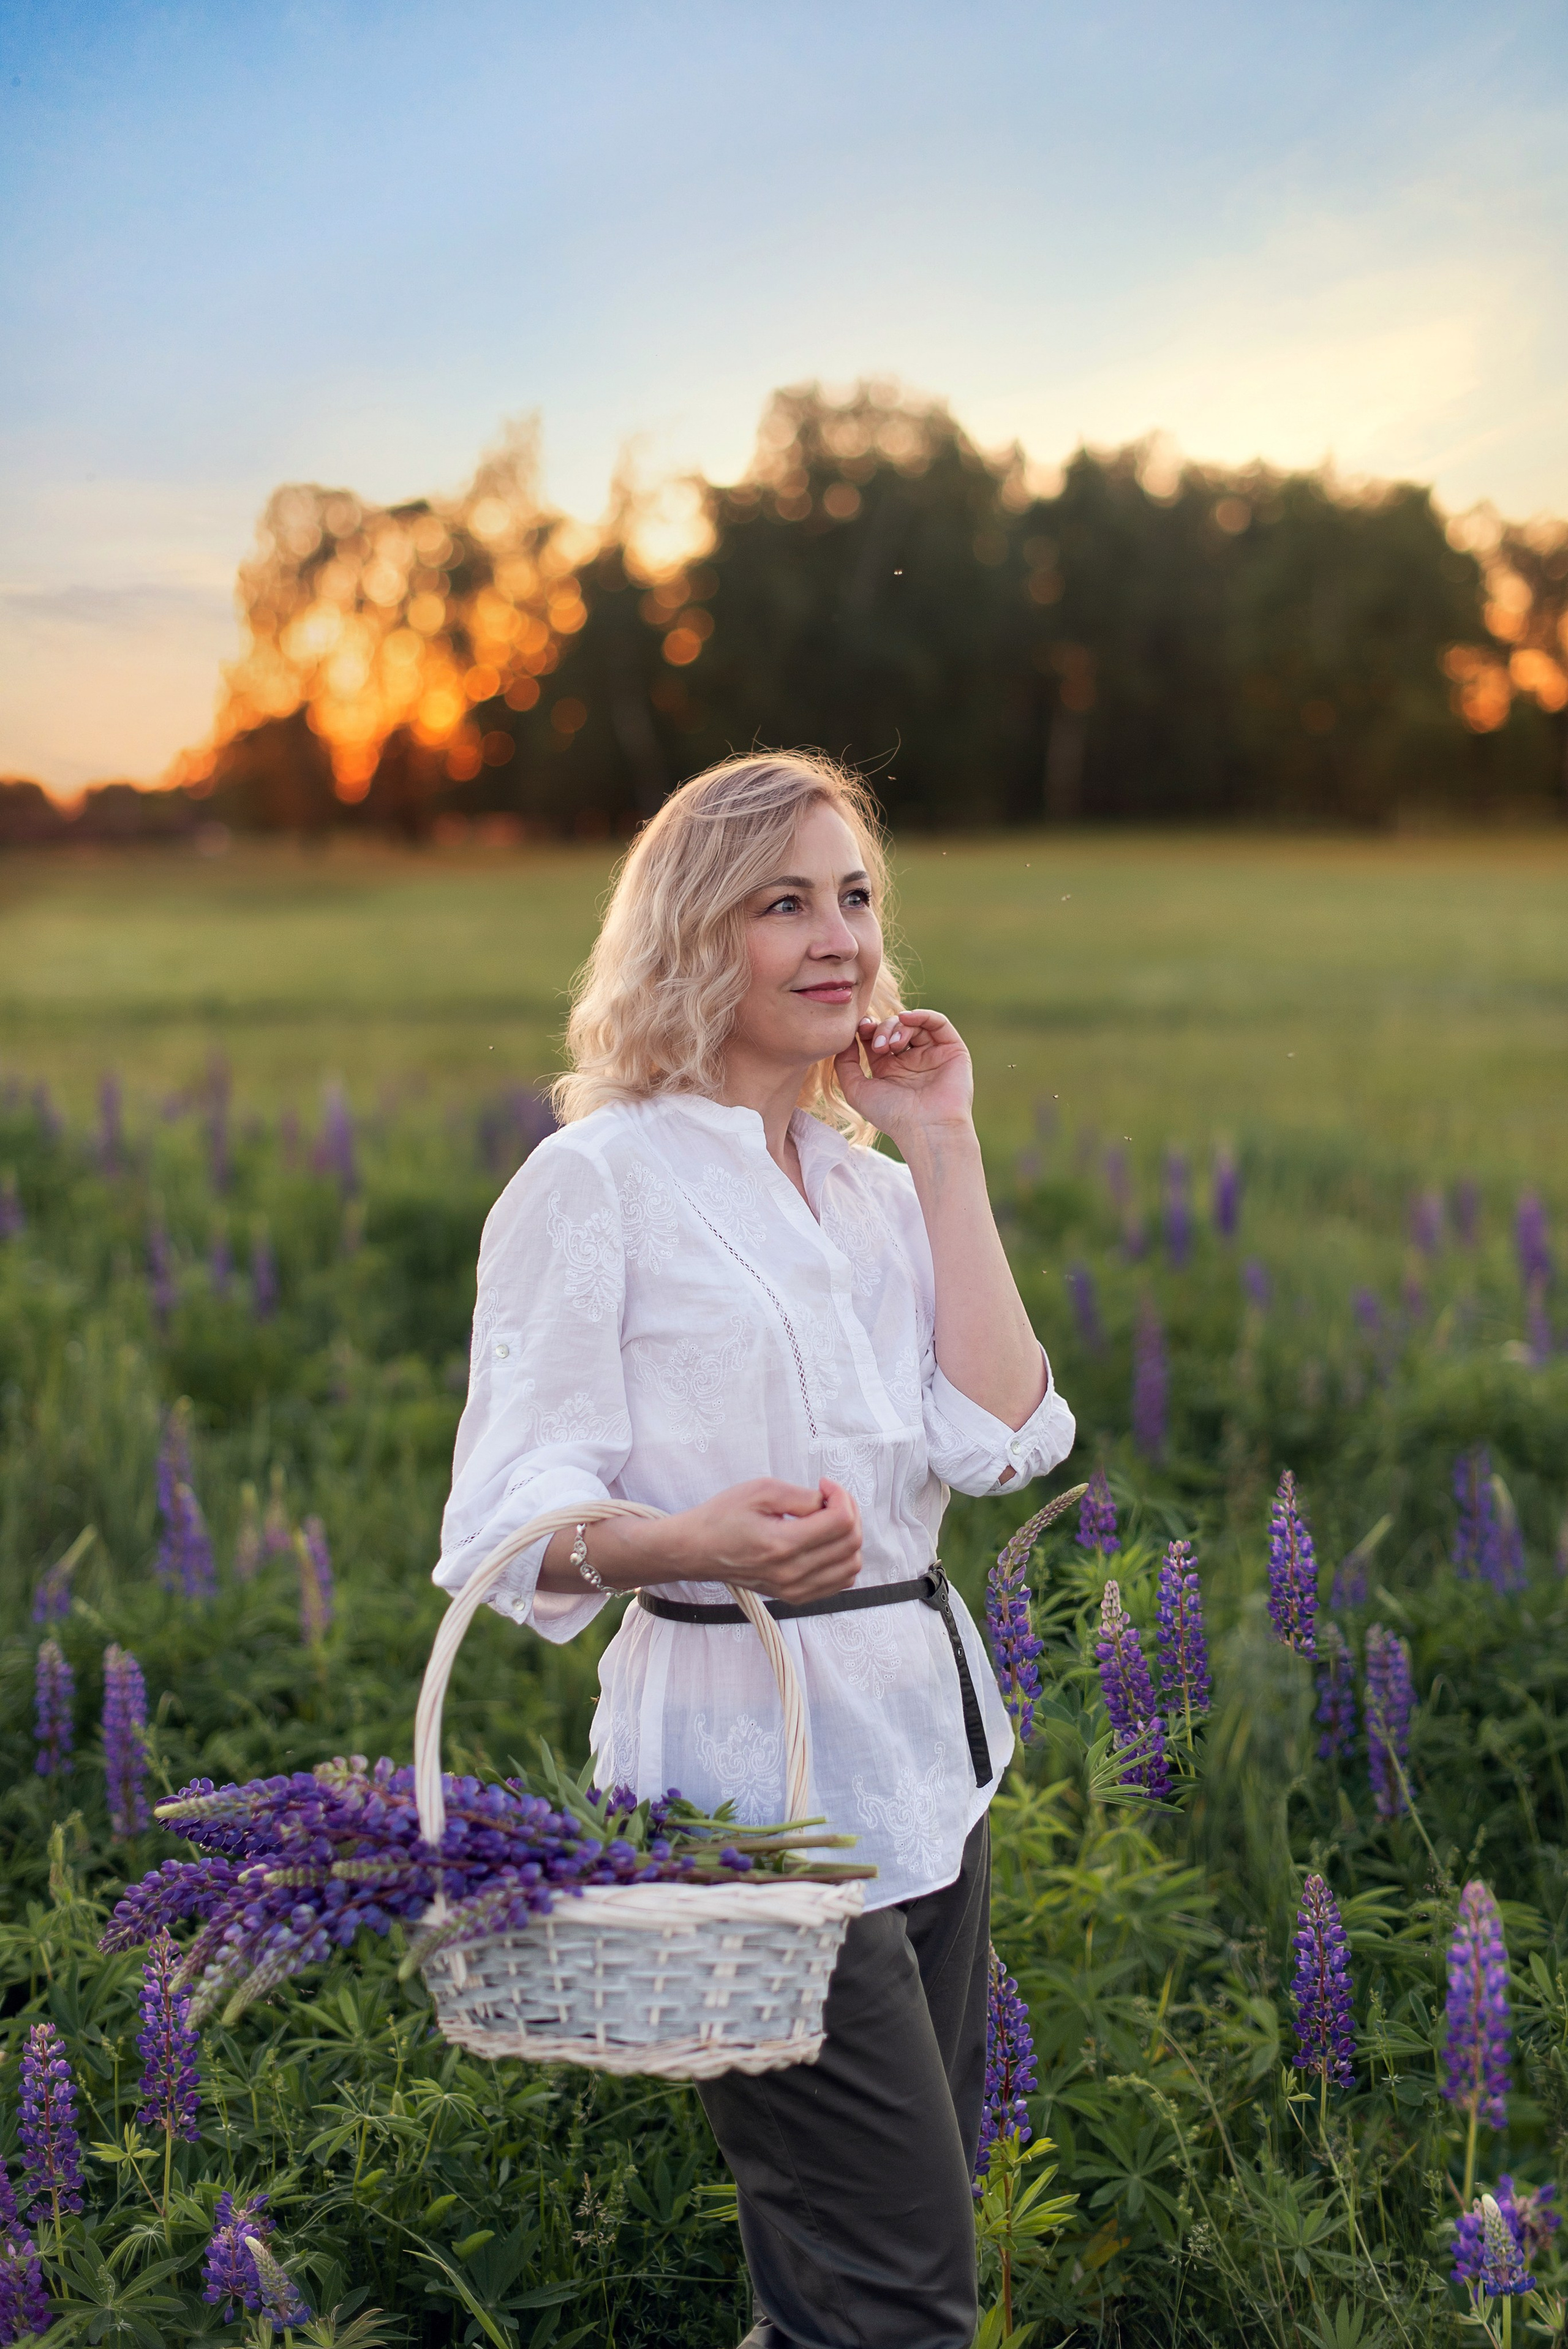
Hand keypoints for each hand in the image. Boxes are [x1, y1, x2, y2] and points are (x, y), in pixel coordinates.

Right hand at [671, 1477, 862, 1601]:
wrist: (697, 1550)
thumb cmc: (723, 1516)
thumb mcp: (759, 1491)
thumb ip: (800, 1496)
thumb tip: (828, 1501)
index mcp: (782, 1545)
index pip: (841, 1522)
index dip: (841, 1495)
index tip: (823, 1484)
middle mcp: (792, 1573)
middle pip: (851, 1543)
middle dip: (849, 1511)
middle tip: (828, 1497)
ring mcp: (794, 1589)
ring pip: (851, 1565)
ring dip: (848, 1536)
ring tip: (827, 1519)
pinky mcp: (794, 1596)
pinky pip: (839, 1582)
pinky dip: (842, 1559)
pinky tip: (824, 1541)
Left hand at [834, 1008, 974, 1144]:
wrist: (927, 1129)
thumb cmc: (892, 1115)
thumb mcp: (857, 1090)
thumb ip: (845, 1064)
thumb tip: (846, 1039)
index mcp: (890, 1069)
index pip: (877, 1037)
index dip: (868, 1028)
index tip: (860, 1028)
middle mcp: (911, 1060)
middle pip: (893, 1028)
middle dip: (883, 1029)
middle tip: (879, 1046)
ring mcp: (932, 1054)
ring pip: (914, 1024)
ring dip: (899, 1027)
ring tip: (893, 1044)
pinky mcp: (952, 1050)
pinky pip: (938, 1023)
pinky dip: (922, 1015)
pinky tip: (907, 1018)